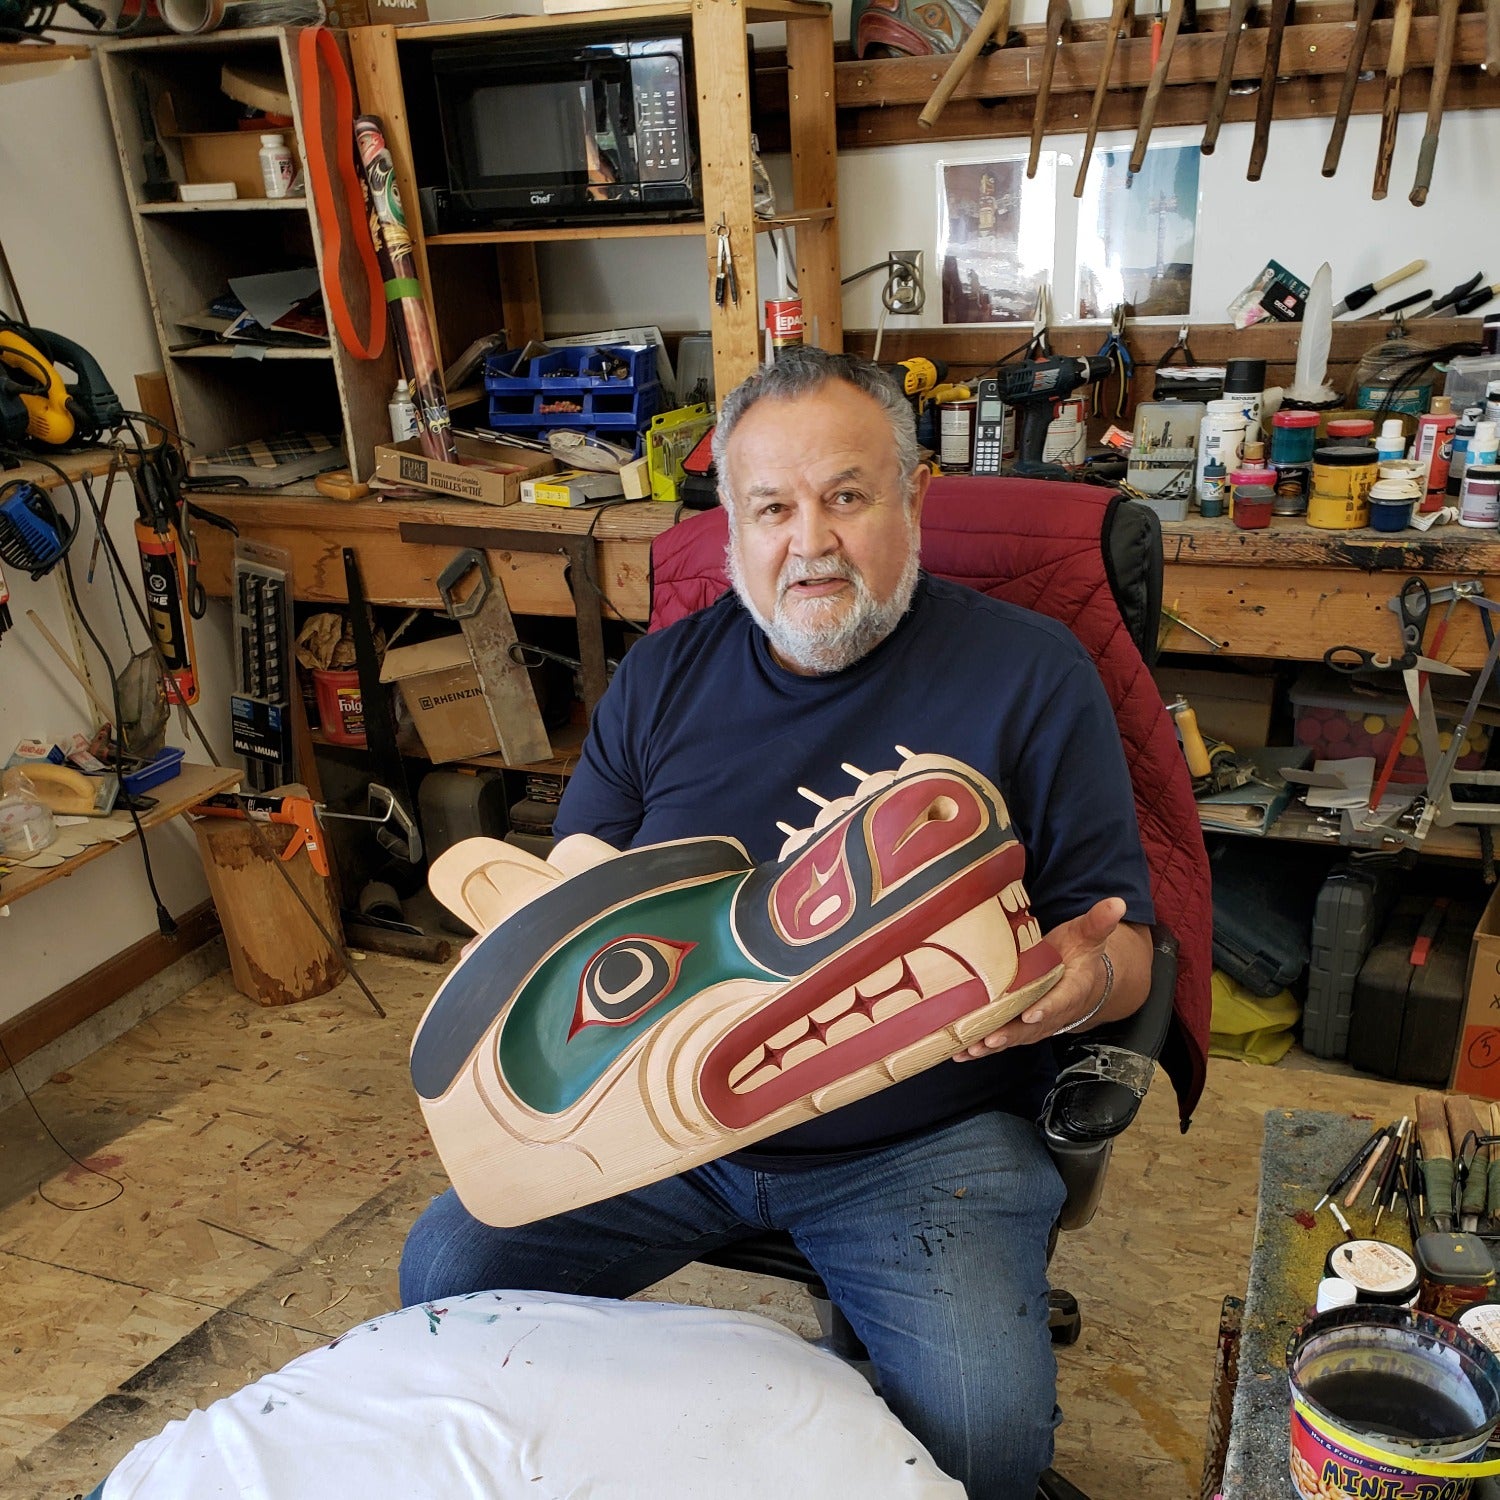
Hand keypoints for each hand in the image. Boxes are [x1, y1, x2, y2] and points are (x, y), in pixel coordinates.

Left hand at [953, 896, 1125, 1061]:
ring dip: (992, 1045)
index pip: (1060, 1000)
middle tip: (990, 1038)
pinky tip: (960, 1054)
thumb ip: (1099, 921)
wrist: (1082, 980)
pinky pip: (1001, 1040)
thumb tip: (1117, 902)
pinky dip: (981, 1050)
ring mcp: (1035, 1023)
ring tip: (970, 1049)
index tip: (1032, 1013)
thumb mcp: (1089, 935)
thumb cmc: (1080, 955)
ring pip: (1014, 1037)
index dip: (1047, 1008)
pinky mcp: (1019, 1027)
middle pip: (1032, 1026)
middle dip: (1011, 1034)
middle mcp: (1053, 1012)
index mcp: (1072, 989)